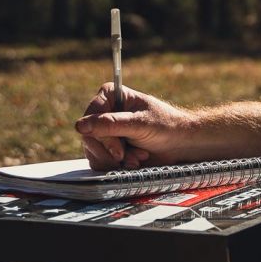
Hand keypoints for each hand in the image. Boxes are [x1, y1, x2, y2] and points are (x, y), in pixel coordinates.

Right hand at [75, 84, 199, 169]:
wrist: (180, 144)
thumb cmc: (166, 126)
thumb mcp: (139, 124)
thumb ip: (110, 124)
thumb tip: (80, 126)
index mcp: (110, 95)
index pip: (91, 115)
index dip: (101, 135)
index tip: (118, 150)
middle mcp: (103, 112)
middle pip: (89, 136)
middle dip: (110, 151)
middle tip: (126, 157)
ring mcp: (104, 131)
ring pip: (92, 150)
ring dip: (114, 160)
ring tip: (137, 158)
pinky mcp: (107, 148)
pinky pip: (99, 161)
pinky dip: (115, 166)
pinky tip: (134, 162)